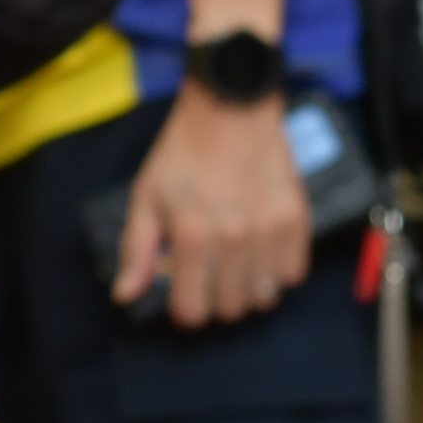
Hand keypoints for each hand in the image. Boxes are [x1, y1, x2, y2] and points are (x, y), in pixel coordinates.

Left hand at [121, 87, 315, 324]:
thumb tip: (125, 297)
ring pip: (263, 298)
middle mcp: (235, 240)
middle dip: (214, 300)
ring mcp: (270, 232)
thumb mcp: (145, 198)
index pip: (193, 311)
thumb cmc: (181, 155)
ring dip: (246, 289)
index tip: (182, 294)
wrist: (230, 111)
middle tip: (207, 274)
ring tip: (234, 263)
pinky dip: (276, 272)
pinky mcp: (297, 221)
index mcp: (193, 238)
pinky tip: (260, 251)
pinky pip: (293, 275)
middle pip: (230, 310)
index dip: (183, 310)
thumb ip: (135, 251)